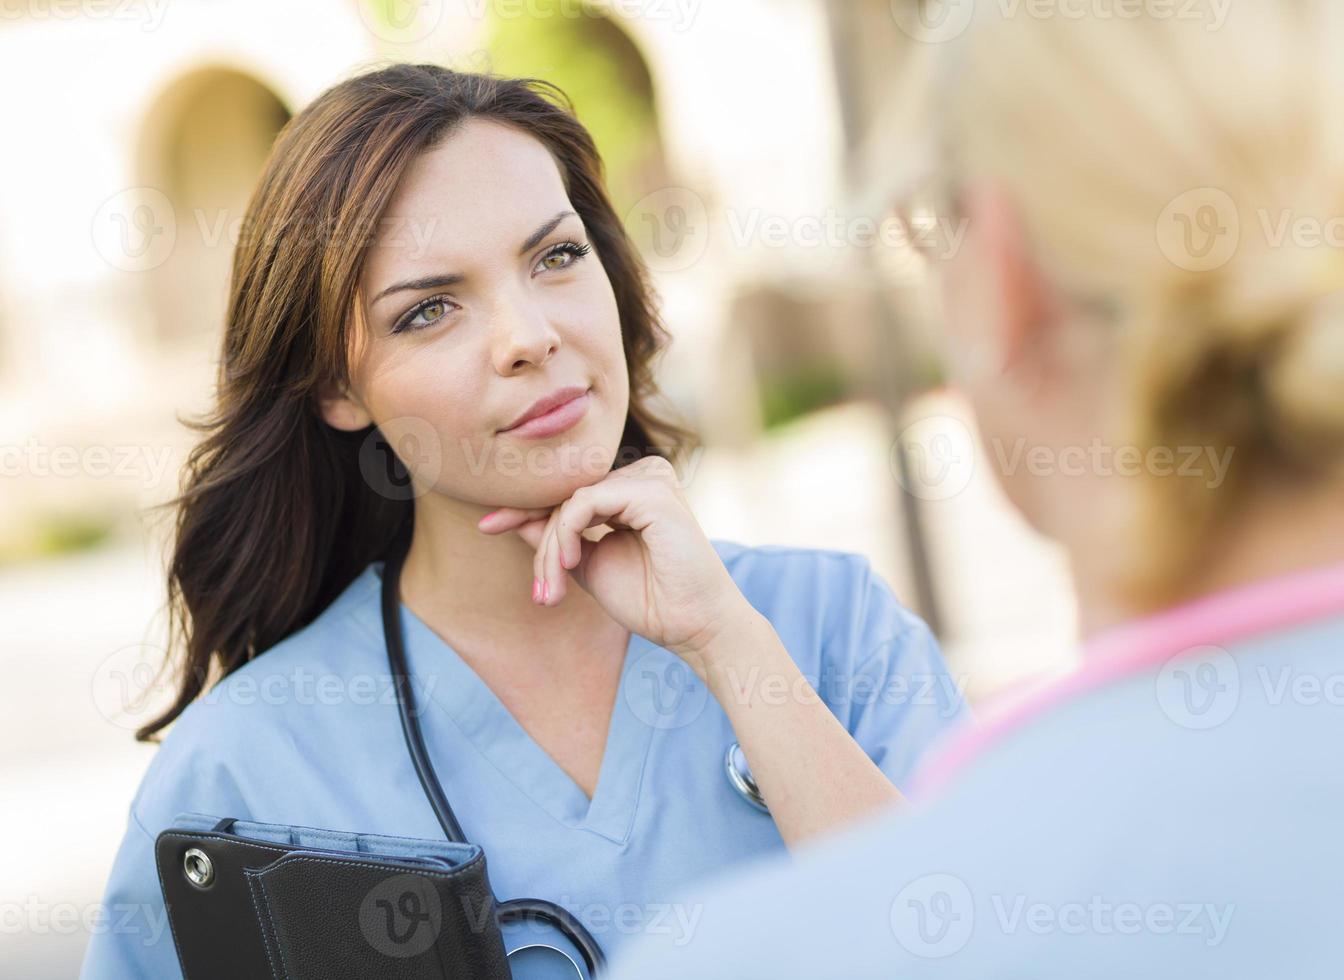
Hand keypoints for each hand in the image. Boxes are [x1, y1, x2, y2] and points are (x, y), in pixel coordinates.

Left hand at [476, 456, 747, 666]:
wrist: (694, 627)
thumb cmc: (652, 600)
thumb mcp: (590, 566)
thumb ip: (558, 540)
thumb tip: (515, 518)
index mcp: (633, 488)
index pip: (569, 493)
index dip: (525, 509)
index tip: (486, 526)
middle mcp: (643, 474)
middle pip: (566, 497)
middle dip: (541, 543)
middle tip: (541, 592)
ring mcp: (649, 477)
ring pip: (570, 501)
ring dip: (552, 547)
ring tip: (553, 590)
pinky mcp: (650, 490)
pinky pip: (583, 503)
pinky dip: (566, 535)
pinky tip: (571, 565)